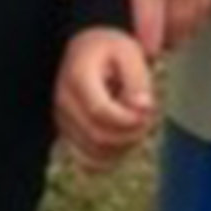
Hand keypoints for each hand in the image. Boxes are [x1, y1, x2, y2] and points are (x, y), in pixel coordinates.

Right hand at [54, 30, 157, 170]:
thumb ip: (138, 82)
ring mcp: (63, 120)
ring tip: (137, 126)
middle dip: (131, 134)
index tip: (148, 110)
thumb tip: (143, 110)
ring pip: (95, 153)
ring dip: (124, 147)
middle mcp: (64, 102)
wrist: (87, 48)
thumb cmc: (112, 49)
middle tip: (147, 118)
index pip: (99, 111)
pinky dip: (112, 159)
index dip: (127, 119)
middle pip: (98, 136)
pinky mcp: (68, 134)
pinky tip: (125, 140)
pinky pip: (89, 162)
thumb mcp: (130, 54)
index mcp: (78, 77)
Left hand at [55, 0, 210, 60]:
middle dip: (163, 41)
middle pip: (179, 31)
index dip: (141, 48)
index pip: (151, 34)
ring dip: (187, 28)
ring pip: (202, 16)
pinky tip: (196, 7)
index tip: (134, 50)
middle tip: (150, 41)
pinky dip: (208, 7)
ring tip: (172, 29)